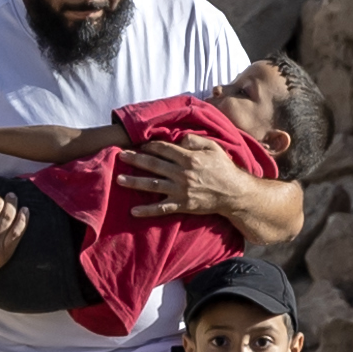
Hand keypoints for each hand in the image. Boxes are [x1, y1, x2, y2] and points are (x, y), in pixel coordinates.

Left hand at [112, 130, 247, 216]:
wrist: (234, 194)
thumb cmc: (224, 169)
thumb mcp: (214, 147)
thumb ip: (195, 140)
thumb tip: (178, 139)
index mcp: (188, 158)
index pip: (163, 149)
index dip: (150, 145)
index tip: (140, 145)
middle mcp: (181, 173)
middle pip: (153, 164)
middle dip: (135, 159)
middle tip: (120, 156)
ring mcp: (180, 190)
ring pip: (152, 185)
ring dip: (134, 182)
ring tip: (118, 179)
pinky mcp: (182, 205)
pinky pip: (161, 208)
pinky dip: (147, 210)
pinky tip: (133, 211)